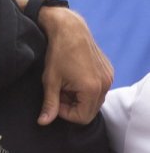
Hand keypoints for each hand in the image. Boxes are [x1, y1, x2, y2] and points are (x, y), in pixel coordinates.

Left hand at [37, 7, 112, 124]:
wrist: (69, 29)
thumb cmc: (58, 53)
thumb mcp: (50, 81)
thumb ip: (49, 104)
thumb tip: (43, 122)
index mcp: (92, 89)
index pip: (81, 118)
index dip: (65, 113)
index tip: (55, 99)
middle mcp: (105, 85)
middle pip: (89, 110)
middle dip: (72, 105)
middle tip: (59, 91)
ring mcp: (108, 77)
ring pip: (94, 100)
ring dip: (79, 97)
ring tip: (65, 83)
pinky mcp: (108, 71)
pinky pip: (98, 89)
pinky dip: (86, 89)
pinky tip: (73, 77)